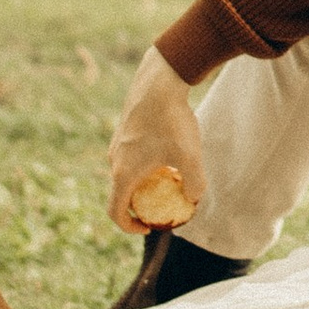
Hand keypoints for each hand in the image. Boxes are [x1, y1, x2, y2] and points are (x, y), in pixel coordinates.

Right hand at [106, 52, 205, 235]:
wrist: (158, 81)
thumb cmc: (172, 121)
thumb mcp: (189, 156)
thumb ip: (194, 183)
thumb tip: (194, 199)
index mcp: (123, 174)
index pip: (115, 212)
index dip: (129, 227)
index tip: (148, 227)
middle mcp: (114, 161)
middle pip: (120, 193)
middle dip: (139, 205)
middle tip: (162, 206)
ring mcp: (116, 144)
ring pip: (125, 172)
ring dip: (141, 183)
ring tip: (168, 178)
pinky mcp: (123, 130)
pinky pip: (129, 156)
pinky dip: (142, 164)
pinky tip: (167, 153)